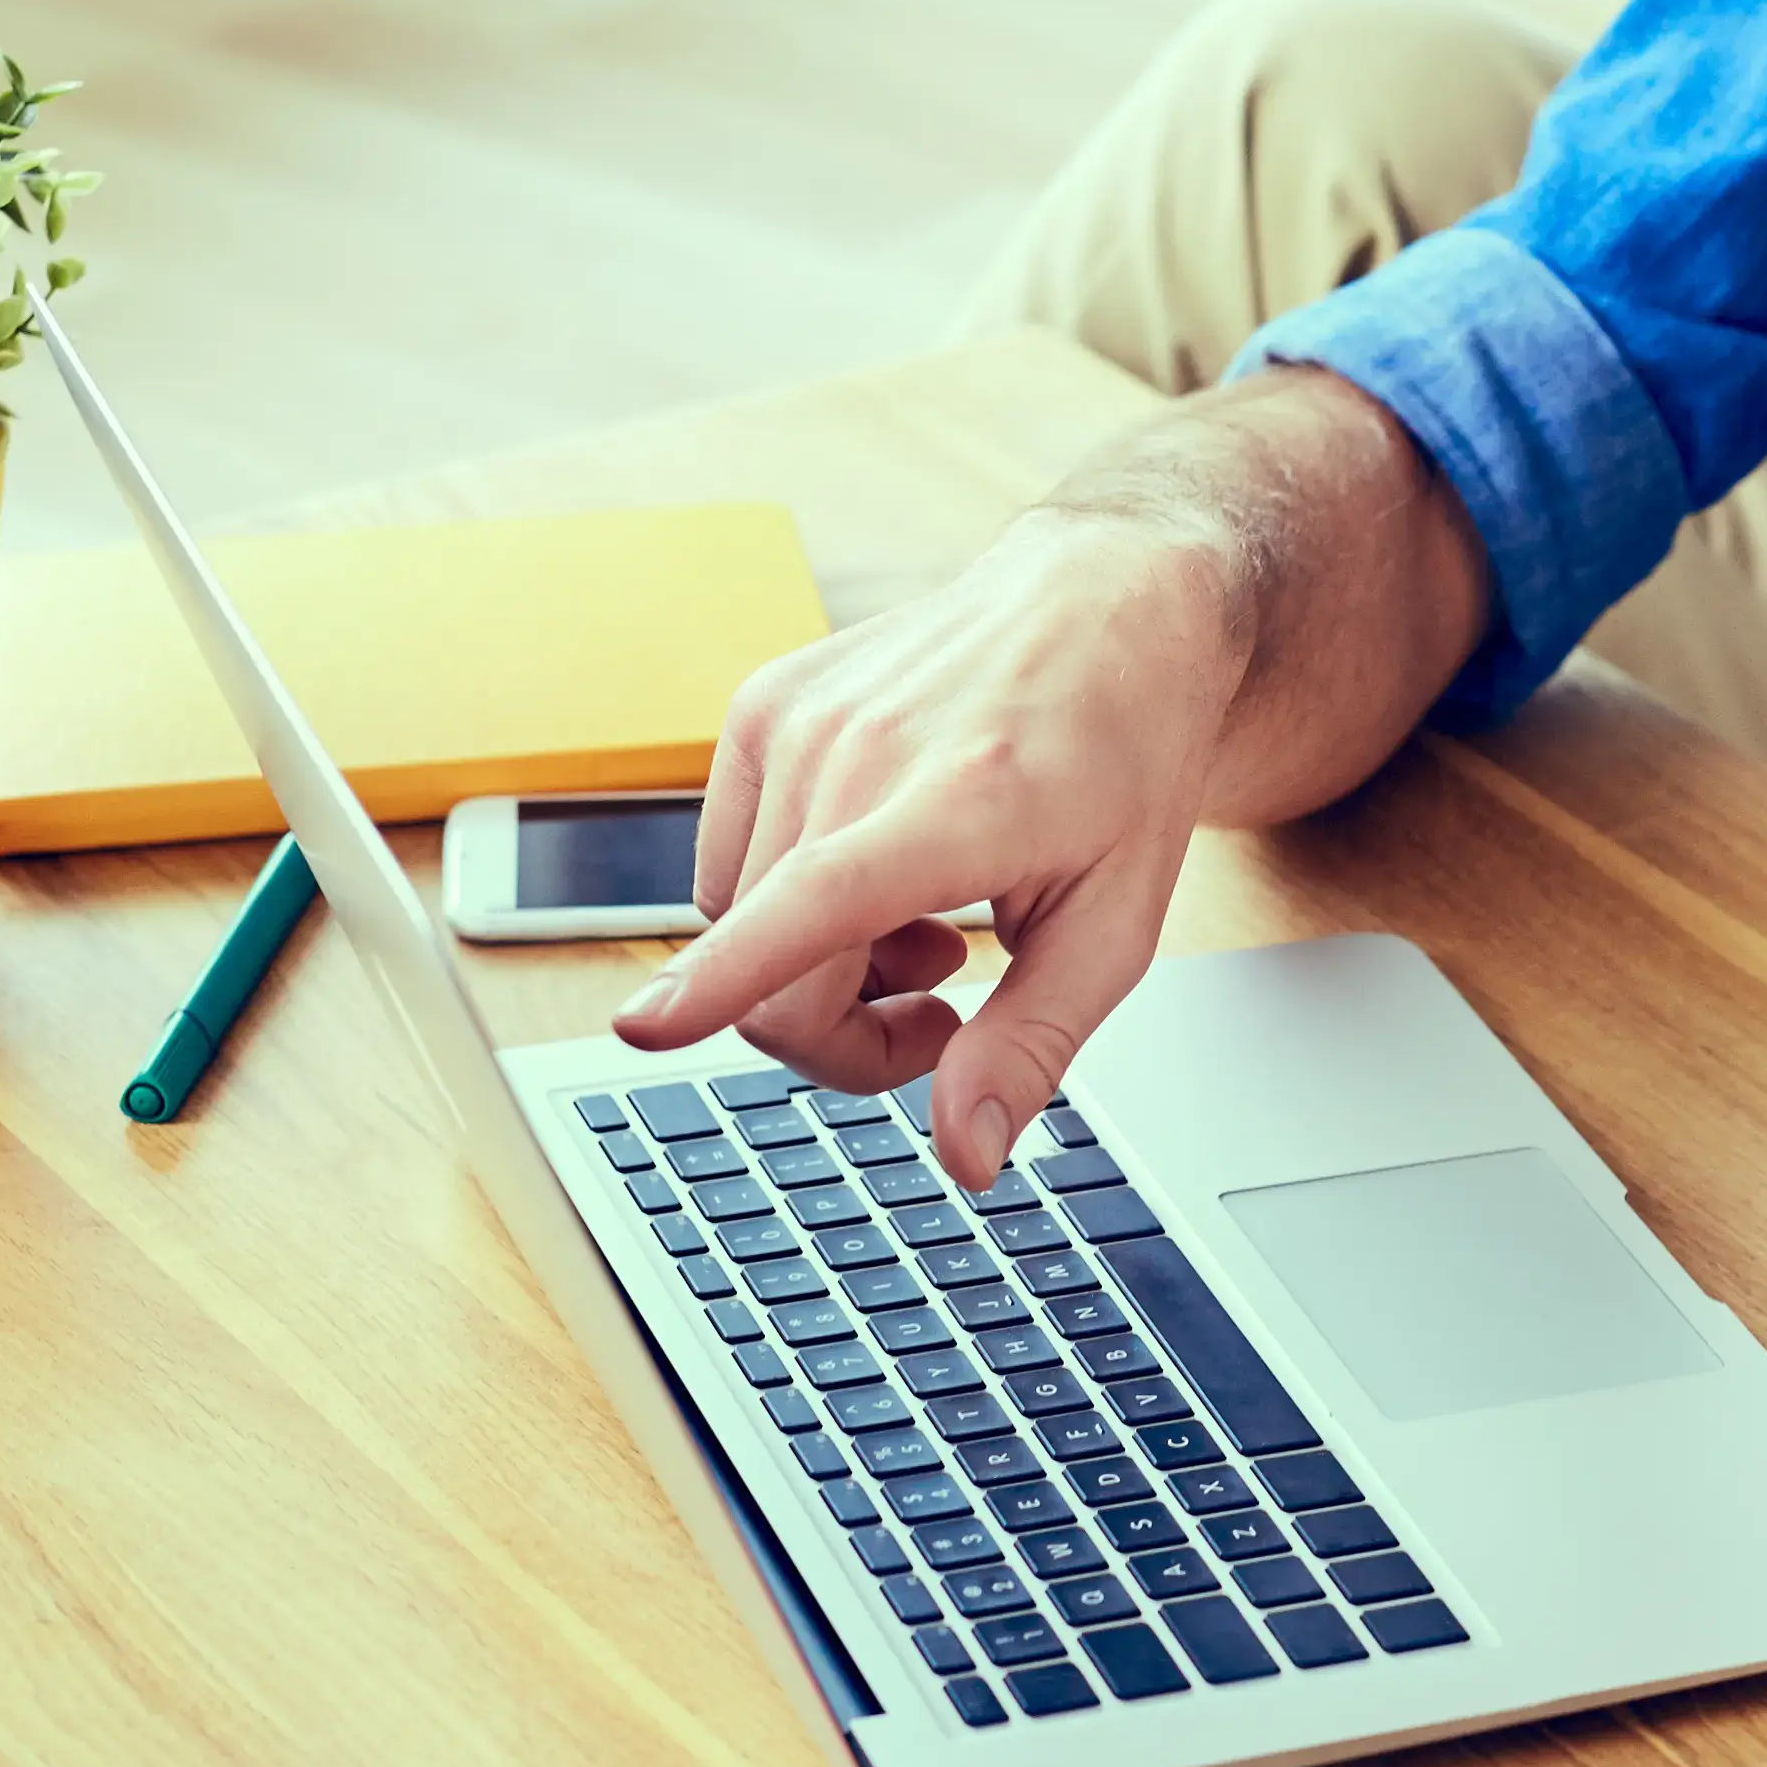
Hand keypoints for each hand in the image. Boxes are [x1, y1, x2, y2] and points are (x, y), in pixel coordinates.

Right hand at [614, 506, 1244, 1186]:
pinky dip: (788, 901)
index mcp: (957, 802)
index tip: (643, 1029)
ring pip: (737, 927)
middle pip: (774, 974)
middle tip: (946, 1019)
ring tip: (932, 928)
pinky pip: (728, 864)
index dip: (725, 981)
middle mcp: (858, 748)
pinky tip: (881, 874)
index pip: (816, 901)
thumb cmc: (1122, 760)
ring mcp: (795, 718)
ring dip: (818, 969)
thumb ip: (1030, 1048)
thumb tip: (964, 1160)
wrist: (1105, 607)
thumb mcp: (1116, 926)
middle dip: (843, 1039)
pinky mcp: (761, 704)